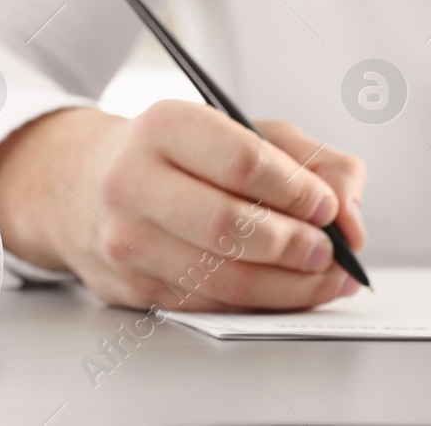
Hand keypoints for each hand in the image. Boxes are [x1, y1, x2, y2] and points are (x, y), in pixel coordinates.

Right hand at [0, 100, 367, 311]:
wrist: (80, 184)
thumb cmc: (174, 154)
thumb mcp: (238, 129)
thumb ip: (308, 159)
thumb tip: (350, 216)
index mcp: (163, 126)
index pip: (240, 160)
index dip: (295, 189)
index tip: (327, 206)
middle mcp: (133, 181)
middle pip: (229, 226)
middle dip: (294, 245)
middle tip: (329, 251)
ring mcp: (125, 239)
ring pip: (221, 277)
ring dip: (287, 286)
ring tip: (322, 278)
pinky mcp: (127, 287)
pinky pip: (207, 305)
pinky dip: (258, 304)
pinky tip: (287, 292)